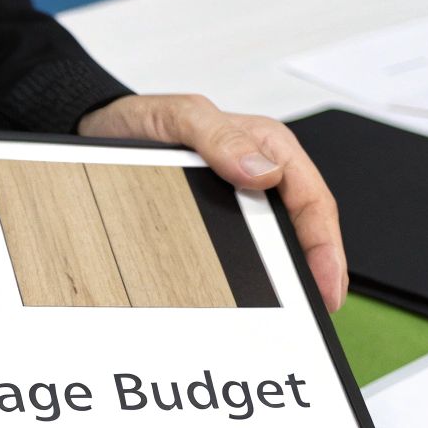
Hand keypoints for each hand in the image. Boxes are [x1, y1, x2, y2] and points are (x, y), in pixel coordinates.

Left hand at [77, 94, 346, 311]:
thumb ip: (219, 138)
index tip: (328, 284)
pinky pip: (246, 243)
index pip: (312, 199)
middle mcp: (260, 171)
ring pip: (278, 238)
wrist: (100, 128)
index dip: (326, 246)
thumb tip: (263, 173)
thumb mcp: (180, 117)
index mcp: (267, 145)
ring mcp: (239, 194)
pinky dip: (257, 270)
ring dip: (291, 272)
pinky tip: (255, 294)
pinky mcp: (215, 213)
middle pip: (303, 226)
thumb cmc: (142, 118)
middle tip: (319, 309)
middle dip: (318, 268)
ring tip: (296, 309)